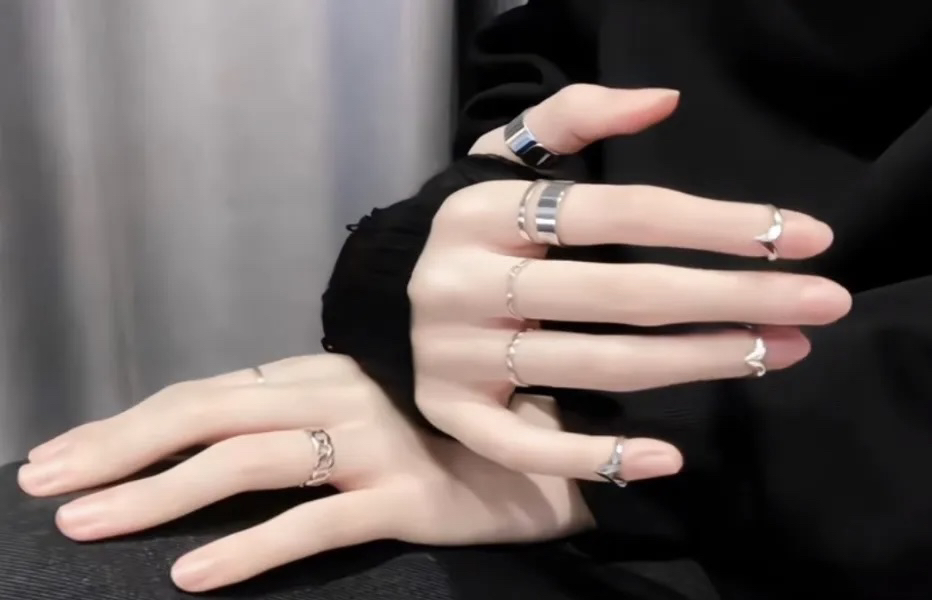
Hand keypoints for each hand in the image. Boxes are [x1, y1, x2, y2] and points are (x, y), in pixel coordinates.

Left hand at [17, 355, 595, 591]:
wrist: (554, 460)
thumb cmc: (453, 434)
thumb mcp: (371, 412)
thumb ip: (303, 415)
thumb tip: (218, 442)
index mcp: (324, 374)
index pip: (207, 391)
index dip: (129, 421)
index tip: (63, 453)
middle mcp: (341, 395)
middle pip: (209, 415)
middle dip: (118, 449)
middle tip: (44, 484)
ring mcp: (375, 444)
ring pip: (247, 463)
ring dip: (159, 495)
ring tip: (89, 526)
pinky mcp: (408, 497)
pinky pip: (314, 523)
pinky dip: (247, 547)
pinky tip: (193, 574)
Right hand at [408, 84, 852, 479]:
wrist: (375, 296)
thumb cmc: (461, 228)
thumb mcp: (498, 157)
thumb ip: (573, 116)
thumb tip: (664, 101)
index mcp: (486, 211)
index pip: (616, 211)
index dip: (711, 223)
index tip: (799, 235)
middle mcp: (468, 282)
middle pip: (620, 294)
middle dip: (730, 298)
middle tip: (821, 303)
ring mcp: (458, 356)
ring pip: (594, 367)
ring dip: (694, 364)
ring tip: (775, 353)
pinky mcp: (454, 414)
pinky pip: (526, 447)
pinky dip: (596, 459)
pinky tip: (669, 458)